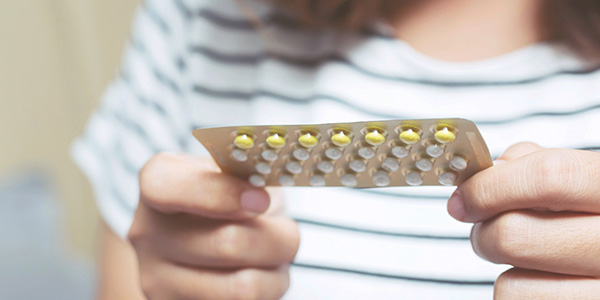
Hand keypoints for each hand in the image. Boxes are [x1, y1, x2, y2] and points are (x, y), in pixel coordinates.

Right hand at [128, 153, 299, 299]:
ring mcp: (156, 279)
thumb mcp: (240, 172)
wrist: (213, 237)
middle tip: (289, 233)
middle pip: (227, 244)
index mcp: (158, 183)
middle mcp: (146, 232)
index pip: (166, 187)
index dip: (220, 194)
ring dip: (277, 272)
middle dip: (278, 238)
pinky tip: (260, 276)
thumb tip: (263, 190)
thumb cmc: (235, 198)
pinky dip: (266, 293)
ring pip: (242, 287)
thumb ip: (248, 173)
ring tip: (277, 257)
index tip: (261, 199)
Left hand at [448, 142, 599, 298]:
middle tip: (486, 232)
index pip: (549, 176)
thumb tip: (493, 172)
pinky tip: (542, 284)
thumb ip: (546, 168)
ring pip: (511, 284)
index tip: (463, 198)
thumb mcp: (593, 184)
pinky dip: (518, 296)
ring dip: (504, 271)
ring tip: (524, 262)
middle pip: (516, 234)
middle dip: (484, 232)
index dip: (491, 186)